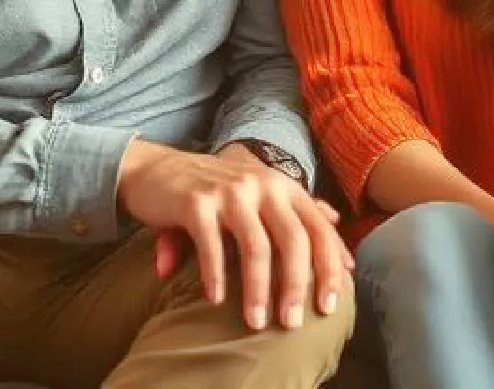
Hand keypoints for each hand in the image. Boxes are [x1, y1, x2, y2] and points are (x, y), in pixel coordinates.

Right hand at [119, 139, 351, 331]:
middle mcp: (261, 183)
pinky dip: (215, 276)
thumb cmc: (216, 188)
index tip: (329, 306)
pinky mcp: (196, 202)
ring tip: (255, 323)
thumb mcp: (260, 189)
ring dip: (257, 290)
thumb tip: (337, 221)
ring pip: (255, 247)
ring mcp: (229, 191)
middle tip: (291, 323)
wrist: (156, 169)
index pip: (318, 227)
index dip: (328, 267)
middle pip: (292, 240)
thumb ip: (296, 205)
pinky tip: (215, 299)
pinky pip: (212, 246)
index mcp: (282, 185)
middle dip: (295, 286)